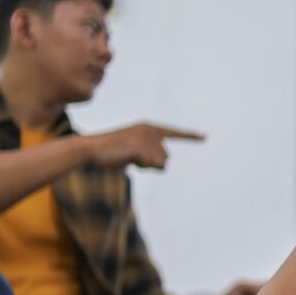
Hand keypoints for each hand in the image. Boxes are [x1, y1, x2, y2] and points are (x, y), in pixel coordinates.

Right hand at [85, 123, 204, 168]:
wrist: (90, 149)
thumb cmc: (110, 153)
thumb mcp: (133, 152)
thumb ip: (149, 155)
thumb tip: (163, 165)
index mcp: (148, 127)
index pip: (173, 133)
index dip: (190, 136)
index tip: (205, 137)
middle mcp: (150, 131)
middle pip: (166, 157)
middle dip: (152, 163)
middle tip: (132, 158)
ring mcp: (146, 138)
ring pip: (161, 163)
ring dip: (147, 166)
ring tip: (129, 158)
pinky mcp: (141, 147)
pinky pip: (153, 165)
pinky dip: (143, 167)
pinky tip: (130, 161)